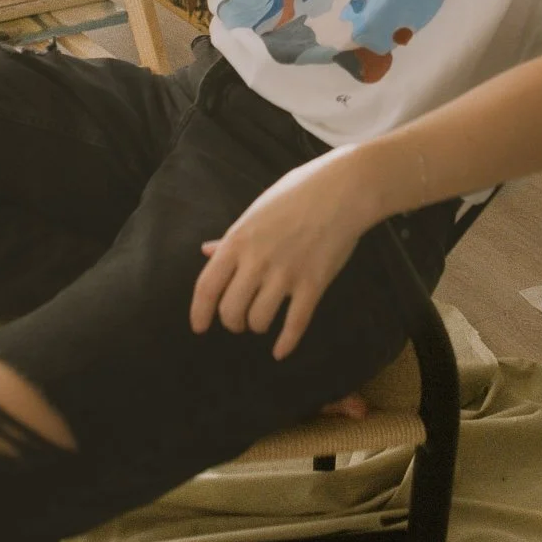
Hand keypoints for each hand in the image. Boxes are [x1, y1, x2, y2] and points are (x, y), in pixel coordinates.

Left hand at [190, 150, 377, 359]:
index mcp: (238, 241)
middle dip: (232, 322)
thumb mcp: (256, 211)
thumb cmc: (297, 194)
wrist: (342, 190)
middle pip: (230, 310)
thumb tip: (206, 252)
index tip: (199, 327)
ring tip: (262, 320)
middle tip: (239, 321)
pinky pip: (295, 324)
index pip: (207, 287)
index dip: (199, 312)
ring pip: (259, 321)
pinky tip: (280, 352)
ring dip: (257, 326)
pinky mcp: (313, 284)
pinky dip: (286, 343)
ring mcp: (286, 273)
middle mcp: (257, 260)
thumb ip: (231, 238)